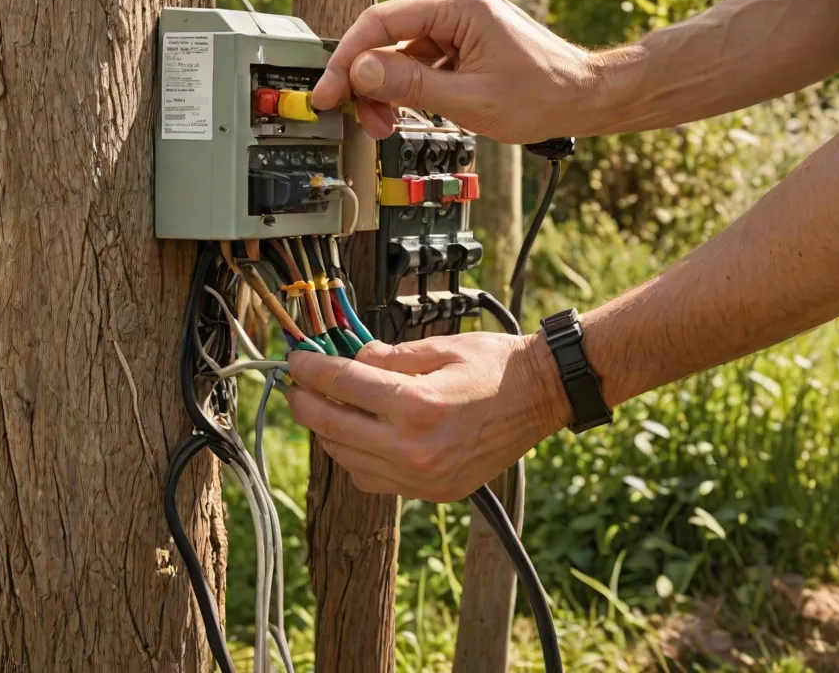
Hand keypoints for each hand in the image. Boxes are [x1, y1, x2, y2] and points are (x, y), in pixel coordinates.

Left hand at [286, 332, 570, 501]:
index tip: (296, 359)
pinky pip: (374, 480)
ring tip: (325, 407)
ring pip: (348, 461)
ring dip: (328, 433)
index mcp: (417, 405)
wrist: (542, 397)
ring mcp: (424, 477)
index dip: (311, 369)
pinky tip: (358, 435)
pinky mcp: (434, 492)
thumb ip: (388, 356)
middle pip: (334, 428)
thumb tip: (351, 359)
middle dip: (306, 403)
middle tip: (297, 384)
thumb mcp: (439, 346)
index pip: (343, 385)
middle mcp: (416, 449)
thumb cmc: (495, 365)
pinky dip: (356, 458)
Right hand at [310, 0, 603, 141]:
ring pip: (399, 54)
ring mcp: (459, 22)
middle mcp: (455, 4)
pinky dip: (408, 89)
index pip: (379, 23)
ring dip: (387, 91)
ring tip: (389, 125)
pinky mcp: (463, 41)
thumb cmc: (543, 95)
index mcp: (458, 4)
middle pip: (385, 39)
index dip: (346, 60)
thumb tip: (362, 72)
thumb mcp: (470, 99)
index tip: (327, 91)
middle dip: (368, 82)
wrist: (584, 98)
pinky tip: (410, 113)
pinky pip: (420, 62)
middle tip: (363, 120)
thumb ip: (411, 86)